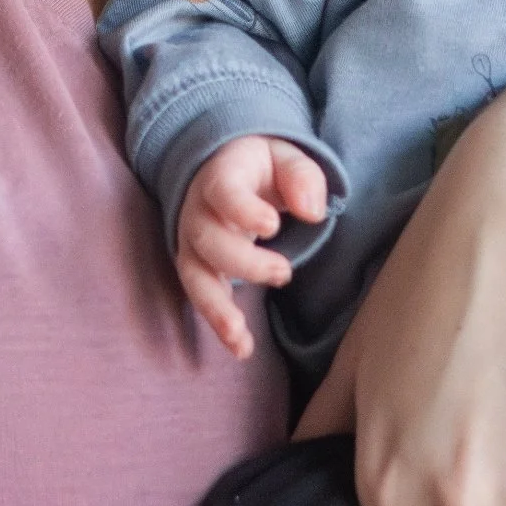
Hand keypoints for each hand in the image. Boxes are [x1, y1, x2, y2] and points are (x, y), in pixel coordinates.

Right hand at [176, 137, 327, 358]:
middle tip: (284, 272)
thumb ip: (301, 177)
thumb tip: (313, 212)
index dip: (243, 211)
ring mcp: (193, 241)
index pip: (224, 193)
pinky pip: (200, 296)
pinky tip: (241, 348)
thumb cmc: (261, 166)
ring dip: (217, 308)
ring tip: (240, 337)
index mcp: (221, 176)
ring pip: (195, 275)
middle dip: (244, 262)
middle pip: (208, 239)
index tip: (272, 227)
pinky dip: (218, 323)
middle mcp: (198, 210)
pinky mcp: (198, 267)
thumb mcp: (285, 156)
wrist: (224, 168)